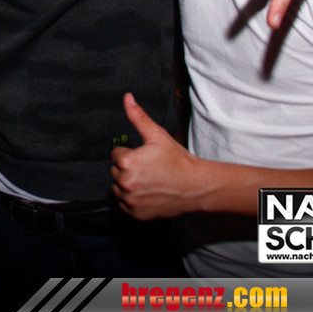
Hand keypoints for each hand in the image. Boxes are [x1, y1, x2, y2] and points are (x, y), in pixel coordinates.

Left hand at [111, 93, 201, 219]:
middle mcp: (125, 182)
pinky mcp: (136, 213)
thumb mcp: (157, 135)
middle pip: (116, 171)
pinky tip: (149, 192)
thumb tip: (127, 98)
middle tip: (149, 168)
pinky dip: (133, 199)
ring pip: (118, 188)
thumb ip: (138, 116)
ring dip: (128, 184)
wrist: (196, 186)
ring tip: (149, 180)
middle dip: (128, 168)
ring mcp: (130, 200)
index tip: (146, 157)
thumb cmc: (178, 160)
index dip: (131, 153)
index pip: (116, 154)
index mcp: (127, 162)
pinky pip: (125, 204)